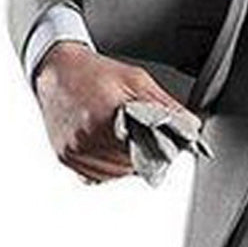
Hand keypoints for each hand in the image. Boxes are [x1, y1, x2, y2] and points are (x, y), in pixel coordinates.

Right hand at [33, 41, 189, 183]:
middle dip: (146, 153)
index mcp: (107, 115)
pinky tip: (113, 146)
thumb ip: (164, 104)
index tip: (170, 142)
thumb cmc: (96, 72)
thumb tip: (189, 124)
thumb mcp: (136, 79)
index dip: (161, 146)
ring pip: (115, 173)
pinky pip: (96, 176)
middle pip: (132, 163)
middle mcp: (87, 137)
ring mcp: (74, 151)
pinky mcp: (65, 158)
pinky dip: (110, 167)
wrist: (57, 71)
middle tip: (150, 136)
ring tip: (130, 139)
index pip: (146, 147)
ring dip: (129, 162)